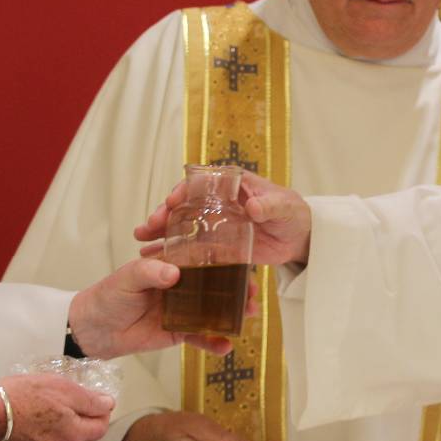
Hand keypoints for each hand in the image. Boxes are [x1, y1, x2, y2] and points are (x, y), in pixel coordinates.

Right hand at [0, 373, 114, 440]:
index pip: (101, 427)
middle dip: (82, 415)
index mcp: (74, 436)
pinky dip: (50, 428)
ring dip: (65, 422)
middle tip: (68, 396)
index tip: (92, 396)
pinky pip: (50, 440)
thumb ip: (89, 400)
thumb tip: (108, 404)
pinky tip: (38, 415)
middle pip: (84, 433)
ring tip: (50, 403)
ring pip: (67, 437)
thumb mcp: (63, 389)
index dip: (101, 410)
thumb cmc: (24, 398)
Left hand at [67, 256, 234, 359]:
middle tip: (253, 293)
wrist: (93, 329)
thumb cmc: (108, 295)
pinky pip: (200, 337)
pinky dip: (213, 342)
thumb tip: (173, 273)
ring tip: (249, 316)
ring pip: (213, 311)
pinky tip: (226, 346)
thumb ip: (149, 273)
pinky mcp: (178, 332)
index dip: (224, 260)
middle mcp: (182, 286)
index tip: (243, 262)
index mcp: (171, 265)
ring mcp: (182, 310)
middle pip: (215, 285)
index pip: (202, 259)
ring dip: (232, 314)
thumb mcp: (127, 278)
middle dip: (237, 289)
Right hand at [135, 171, 312, 266]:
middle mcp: (217, 202)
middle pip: (184, 204)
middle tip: (149, 226)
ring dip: (161, 232)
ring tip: (141, 241)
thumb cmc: (293, 214)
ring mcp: (215, 224)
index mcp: (232, 185)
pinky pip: (192, 247)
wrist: (299, 237)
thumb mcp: (285, 208)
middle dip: (164, 213)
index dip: (184, 190)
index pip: (202, 182)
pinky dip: (174, 252)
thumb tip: (254, 207)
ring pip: (182, 225)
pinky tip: (154, 259)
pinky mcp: (217, 245)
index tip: (172, 201)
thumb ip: (270, 206)